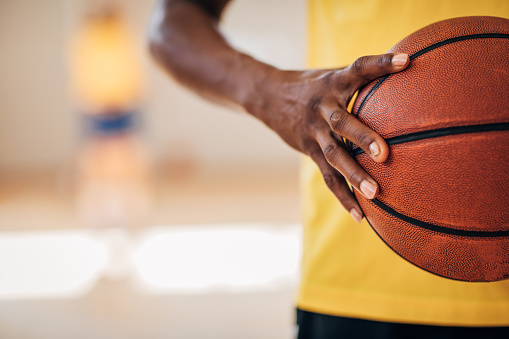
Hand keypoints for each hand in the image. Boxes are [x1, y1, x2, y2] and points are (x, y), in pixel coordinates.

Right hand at [250, 53, 408, 222]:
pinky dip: (343, 196)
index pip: (358, 69)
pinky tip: (360, 215)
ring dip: (353, 175)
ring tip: (375, 193)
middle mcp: (322, 108)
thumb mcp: (333, 74)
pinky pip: (327, 176)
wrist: (268, 96)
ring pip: (333, 155)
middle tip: (384, 154)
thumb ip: (363, 78)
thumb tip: (409, 71)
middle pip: (342, 123)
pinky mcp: (308, 150)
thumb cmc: (313, 84)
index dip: (380, 65)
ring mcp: (313, 131)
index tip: (405, 62)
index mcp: (333, 83)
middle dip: (362, 138)